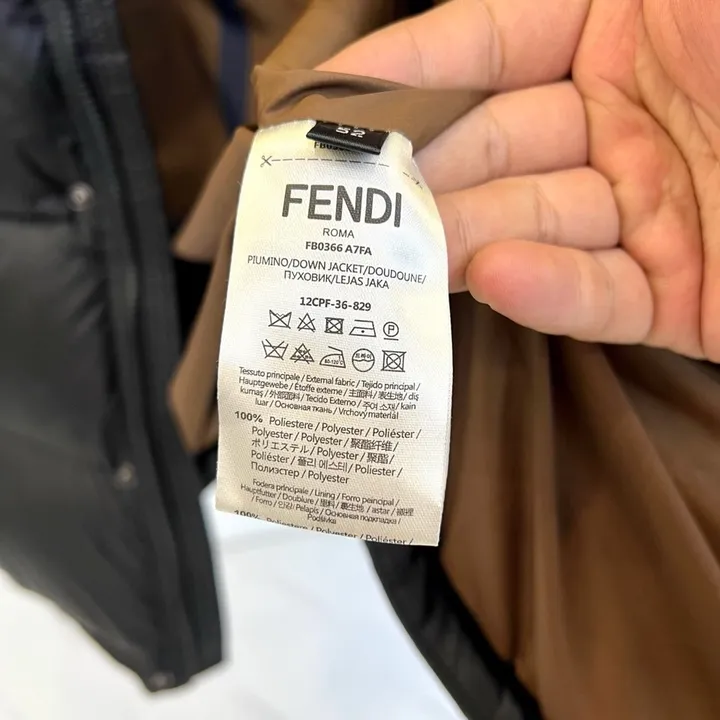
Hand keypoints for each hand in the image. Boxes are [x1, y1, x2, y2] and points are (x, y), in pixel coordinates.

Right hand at [320, 0, 719, 359]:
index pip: (490, 42)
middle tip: (352, 205)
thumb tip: (455, 22)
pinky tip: (496, 281)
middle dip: (422, 174)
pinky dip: (547, 293)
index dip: (407, 67)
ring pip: (531, 227)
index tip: (330, 102)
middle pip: (494, 147)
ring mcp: (647, 212)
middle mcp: (624, 122)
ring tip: (402, 256)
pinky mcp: (676, 295)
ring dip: (464, 242)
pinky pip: (600, 297)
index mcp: (621, 30)